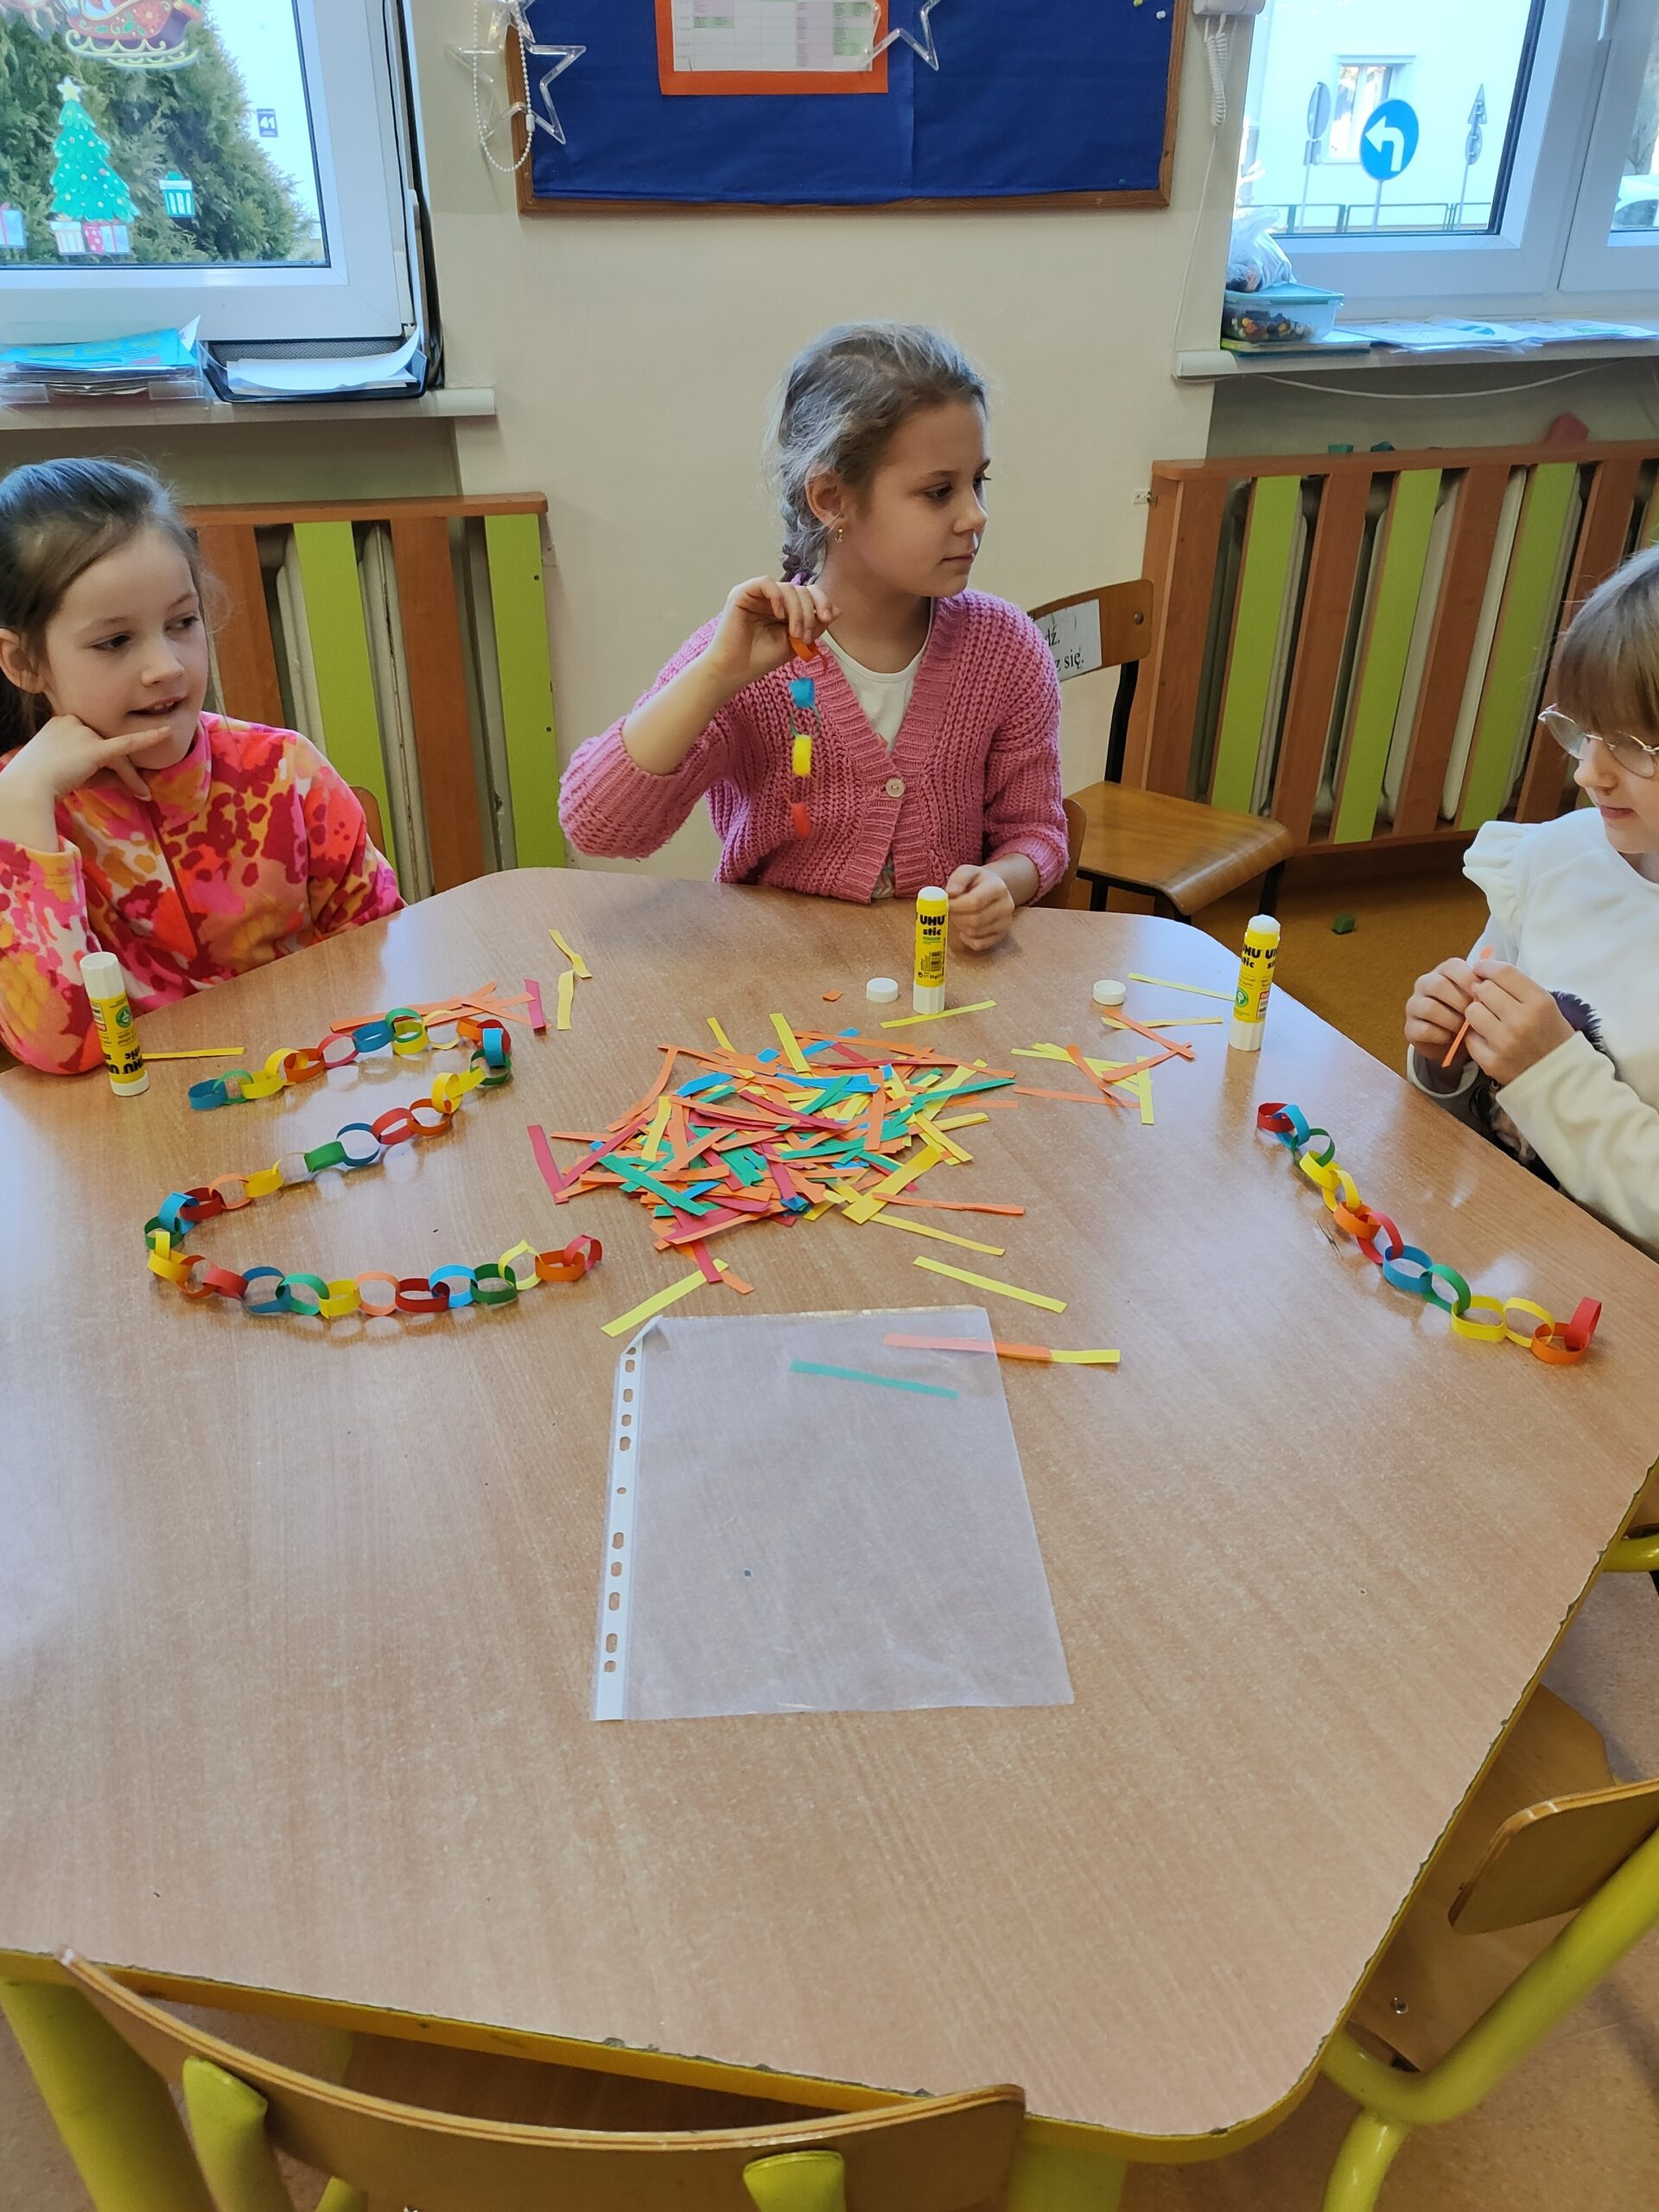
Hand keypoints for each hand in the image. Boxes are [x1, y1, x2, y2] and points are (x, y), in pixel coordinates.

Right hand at [3, 713, 153, 802]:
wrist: (26, 790)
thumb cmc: (45, 785)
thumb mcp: (74, 773)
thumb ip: (102, 773)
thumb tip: (133, 782)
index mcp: (62, 723)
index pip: (93, 739)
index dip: (104, 759)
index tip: (104, 773)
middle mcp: (73, 722)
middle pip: (107, 746)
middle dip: (121, 769)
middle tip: (135, 788)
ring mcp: (83, 732)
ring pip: (117, 755)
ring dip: (131, 776)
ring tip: (142, 793)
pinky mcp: (94, 747)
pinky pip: (126, 744)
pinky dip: (148, 738)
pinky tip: (166, 734)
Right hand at [702, 577, 837, 696]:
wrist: (736, 670)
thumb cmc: (762, 658)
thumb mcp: (796, 642)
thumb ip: (815, 625)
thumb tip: (837, 610)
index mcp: (785, 607)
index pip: (809, 593)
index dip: (821, 601)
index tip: (827, 618)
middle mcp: (772, 598)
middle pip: (802, 590)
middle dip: (809, 612)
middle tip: (804, 636)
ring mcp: (757, 594)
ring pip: (788, 588)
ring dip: (797, 611)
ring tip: (793, 634)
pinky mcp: (743, 593)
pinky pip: (766, 582)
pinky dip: (777, 597)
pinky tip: (779, 615)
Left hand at [946, 863, 1015, 952]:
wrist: (992, 890)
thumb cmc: (976, 882)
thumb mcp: (967, 872)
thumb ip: (958, 878)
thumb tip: (951, 892)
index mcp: (998, 887)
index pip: (974, 902)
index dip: (956, 905)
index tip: (946, 904)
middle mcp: (1007, 905)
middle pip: (975, 919)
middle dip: (957, 916)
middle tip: (951, 911)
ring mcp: (1006, 922)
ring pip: (975, 932)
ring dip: (961, 926)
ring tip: (959, 916)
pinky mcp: (1001, 935)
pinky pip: (979, 945)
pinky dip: (967, 940)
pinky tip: (964, 930)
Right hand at [1405, 956, 1479, 1068]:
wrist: (1451, 1040)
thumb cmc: (1467, 1014)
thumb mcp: (1476, 997)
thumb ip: (1481, 988)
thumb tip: (1492, 988)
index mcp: (1443, 972)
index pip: (1452, 966)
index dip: (1468, 978)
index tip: (1481, 993)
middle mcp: (1425, 984)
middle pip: (1438, 985)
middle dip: (1460, 1001)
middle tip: (1475, 1014)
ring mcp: (1415, 1006)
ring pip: (1430, 1008)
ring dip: (1452, 1020)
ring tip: (1464, 1029)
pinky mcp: (1410, 1028)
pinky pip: (1424, 1030)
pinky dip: (1441, 1035)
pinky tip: (1451, 1038)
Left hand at [1462, 961, 1573, 1086]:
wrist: (1560, 1078)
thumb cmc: (1552, 1037)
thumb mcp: (1545, 1006)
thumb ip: (1517, 988)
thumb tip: (1483, 972)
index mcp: (1539, 1002)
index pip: (1503, 973)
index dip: (1487, 966)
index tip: (1481, 968)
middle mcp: (1521, 1020)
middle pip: (1484, 989)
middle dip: (1482, 991)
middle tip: (1488, 998)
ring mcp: (1504, 1042)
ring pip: (1472, 1011)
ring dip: (1477, 1013)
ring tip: (1489, 1019)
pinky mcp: (1491, 1061)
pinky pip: (1469, 1037)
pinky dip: (1475, 1036)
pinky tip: (1488, 1039)